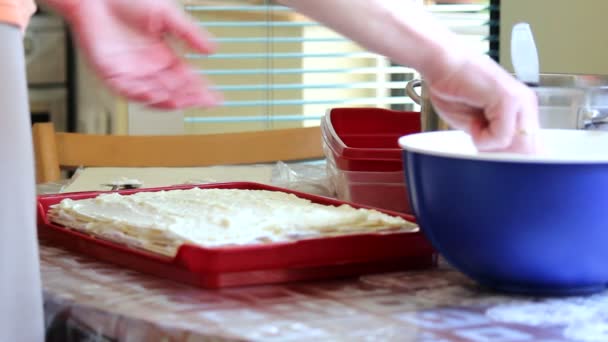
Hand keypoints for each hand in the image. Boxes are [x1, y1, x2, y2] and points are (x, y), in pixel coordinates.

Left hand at [55, 0, 221, 109]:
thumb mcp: (166, 14)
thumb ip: (189, 33)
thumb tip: (211, 49)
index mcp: (163, 56)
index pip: (186, 79)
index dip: (201, 89)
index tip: (216, 97)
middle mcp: (148, 68)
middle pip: (172, 90)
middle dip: (187, 97)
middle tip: (201, 101)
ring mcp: (130, 72)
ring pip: (151, 94)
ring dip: (165, 100)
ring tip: (179, 102)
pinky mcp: (110, 71)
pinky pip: (125, 89)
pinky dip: (138, 94)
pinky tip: (152, 94)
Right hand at [425, 54, 540, 153]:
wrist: (442, 63)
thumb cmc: (452, 90)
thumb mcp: (476, 124)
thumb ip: (493, 139)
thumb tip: (502, 160)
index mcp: (521, 110)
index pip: (531, 147)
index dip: (510, 159)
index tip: (490, 158)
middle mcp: (526, 104)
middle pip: (528, 150)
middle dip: (501, 156)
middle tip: (479, 142)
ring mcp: (521, 101)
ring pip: (517, 146)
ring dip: (491, 145)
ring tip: (475, 129)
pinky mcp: (509, 100)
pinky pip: (502, 136)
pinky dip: (482, 137)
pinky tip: (472, 123)